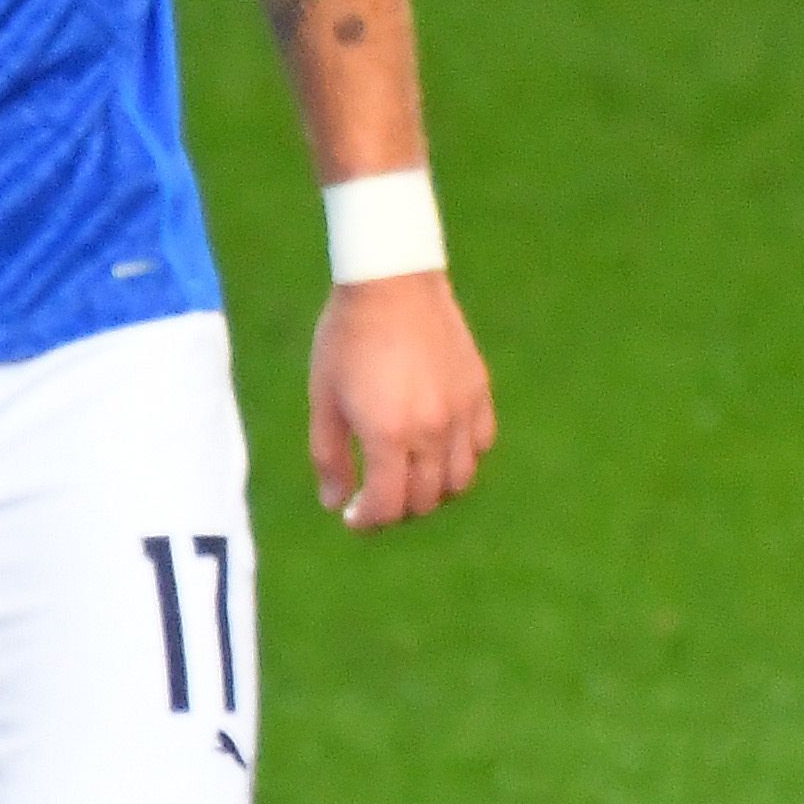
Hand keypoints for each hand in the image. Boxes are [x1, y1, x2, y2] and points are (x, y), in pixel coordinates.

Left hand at [309, 270, 494, 526]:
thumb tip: (335, 504)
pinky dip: (461, 459)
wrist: (391, 282)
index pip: (387, 506)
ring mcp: (461, 411)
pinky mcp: (478, 391)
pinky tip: (438, 449)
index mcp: (388, 434)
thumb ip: (329, 458)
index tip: (354, 518)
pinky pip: (480, 445)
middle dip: (396, 510)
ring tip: (409, 479)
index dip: (367, 521)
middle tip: (376, 499)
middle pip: (424, 499)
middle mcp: (432, 430)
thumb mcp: (324, 400)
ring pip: (459, 480)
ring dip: (432, 491)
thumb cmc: (346, 339)